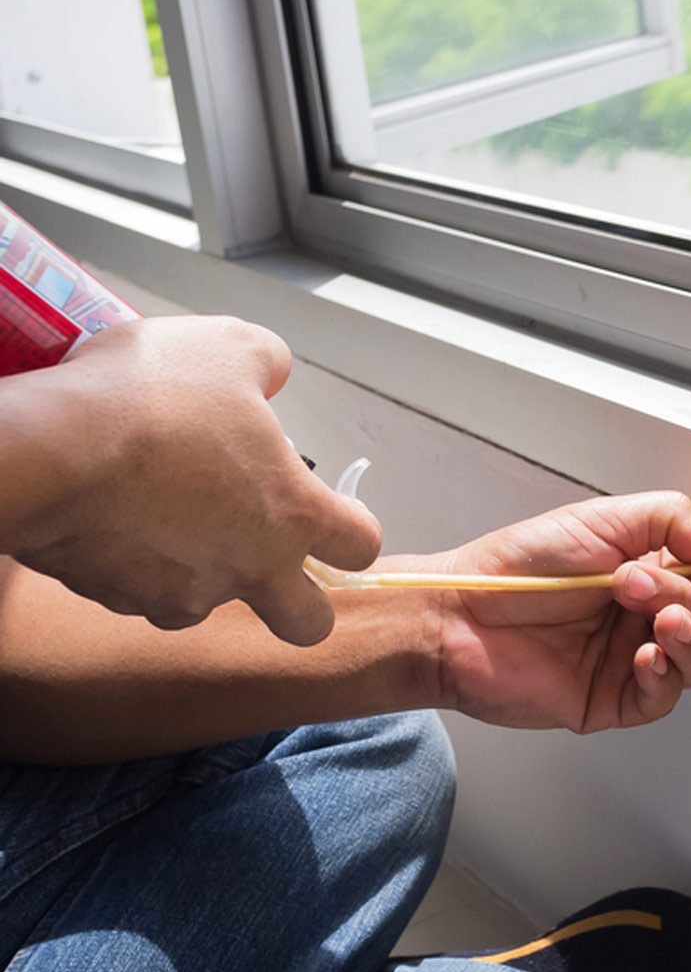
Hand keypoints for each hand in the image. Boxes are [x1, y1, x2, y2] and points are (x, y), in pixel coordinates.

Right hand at [7, 316, 380, 644]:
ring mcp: (185, 594)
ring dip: (202, 572)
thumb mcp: (229, 347)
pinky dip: (138, 567)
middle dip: (301, 602)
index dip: (354, 528)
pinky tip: (116, 522)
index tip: (337, 511)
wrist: (49, 450)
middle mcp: (250, 568)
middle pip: (308, 624)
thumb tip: (269, 378)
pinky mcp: (121, 602)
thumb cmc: (153, 398)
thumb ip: (266, 365)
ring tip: (167, 516)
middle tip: (274, 559)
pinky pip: (142, 595)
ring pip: (211, 604)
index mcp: (294, 514)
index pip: (361, 547)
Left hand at [423, 491, 690, 731]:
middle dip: (684, 597)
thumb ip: (669, 518)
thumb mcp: (599, 518)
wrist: (461, 615)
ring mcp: (629, 658)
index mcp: (645, 569)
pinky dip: (665, 677)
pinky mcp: (612, 699)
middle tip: (635, 584)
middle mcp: (641, 614)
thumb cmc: (517, 566)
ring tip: (659, 622)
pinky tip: (646, 656)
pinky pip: (662, 698)